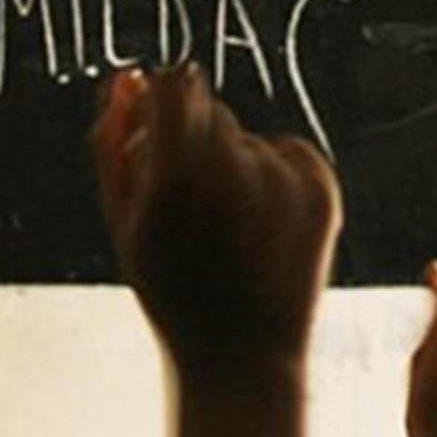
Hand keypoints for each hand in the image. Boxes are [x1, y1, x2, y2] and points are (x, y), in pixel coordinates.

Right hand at [91, 67, 340, 372]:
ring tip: (230, 232)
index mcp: (175, 174)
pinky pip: (292, 155)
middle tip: (191, 205)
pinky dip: (279, 178)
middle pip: (212, 111)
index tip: (162, 127)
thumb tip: (124, 79)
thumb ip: (113, 143)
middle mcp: (235, 169)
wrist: (243, 357)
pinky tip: (264, 228)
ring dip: (237, 168)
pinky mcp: (323, 194)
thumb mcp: (123, 224)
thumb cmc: (173, 295)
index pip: (174, 83)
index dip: (164, 101)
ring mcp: (284, 182)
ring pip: (251, 140)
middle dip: (196, 143)